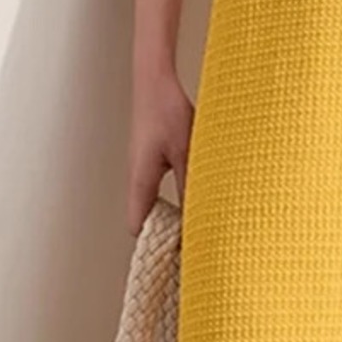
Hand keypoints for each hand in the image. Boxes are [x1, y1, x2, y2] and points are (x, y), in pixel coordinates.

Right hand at [125, 63, 194, 236]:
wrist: (156, 81)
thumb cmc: (166, 112)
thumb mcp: (186, 150)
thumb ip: (192, 184)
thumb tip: (203, 215)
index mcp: (140, 182)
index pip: (138, 228)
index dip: (153, 247)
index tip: (175, 259)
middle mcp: (138, 180)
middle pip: (146, 221)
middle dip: (166, 237)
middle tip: (192, 250)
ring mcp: (144, 170)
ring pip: (156, 205)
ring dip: (174, 217)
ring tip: (199, 230)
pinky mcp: (154, 160)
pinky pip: (163, 189)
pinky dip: (178, 200)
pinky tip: (198, 198)